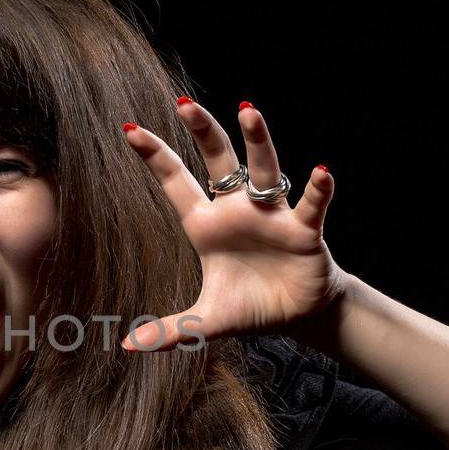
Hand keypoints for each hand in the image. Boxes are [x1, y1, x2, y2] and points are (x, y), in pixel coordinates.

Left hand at [119, 100, 350, 350]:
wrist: (296, 316)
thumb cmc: (250, 306)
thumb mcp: (206, 322)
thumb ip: (170, 331)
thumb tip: (126, 346)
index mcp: (206, 226)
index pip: (176, 184)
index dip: (155, 157)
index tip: (128, 129)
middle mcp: (237, 210)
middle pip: (218, 162)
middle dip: (203, 132)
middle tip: (183, 103)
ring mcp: (271, 216)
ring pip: (263, 170)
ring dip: (257, 142)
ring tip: (248, 111)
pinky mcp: (304, 231)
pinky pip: (310, 206)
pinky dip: (317, 191)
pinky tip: (322, 173)